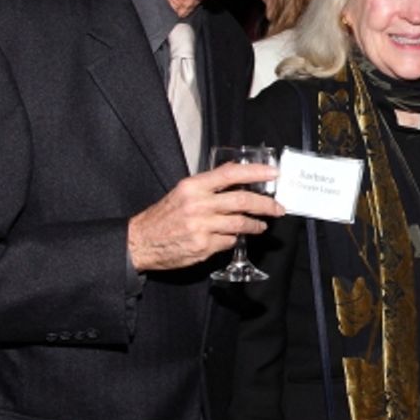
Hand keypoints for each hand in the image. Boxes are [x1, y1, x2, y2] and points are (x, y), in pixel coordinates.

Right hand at [127, 162, 283, 271]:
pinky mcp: (203, 247)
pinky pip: (229, 241)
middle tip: (278, 208)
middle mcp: (199, 205)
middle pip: (243, 201)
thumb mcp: (183, 191)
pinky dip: (234, 238)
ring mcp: (202, 227)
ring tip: (261, 225)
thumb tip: (238, 174)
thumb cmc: (165, 215)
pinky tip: (232, 236)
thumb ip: (210, 184)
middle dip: (266, 205)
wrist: (141, 241)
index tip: (273, 174)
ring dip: (255, 225)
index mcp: (193, 187)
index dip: (256, 172)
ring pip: (240, 224)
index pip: (231, 174)